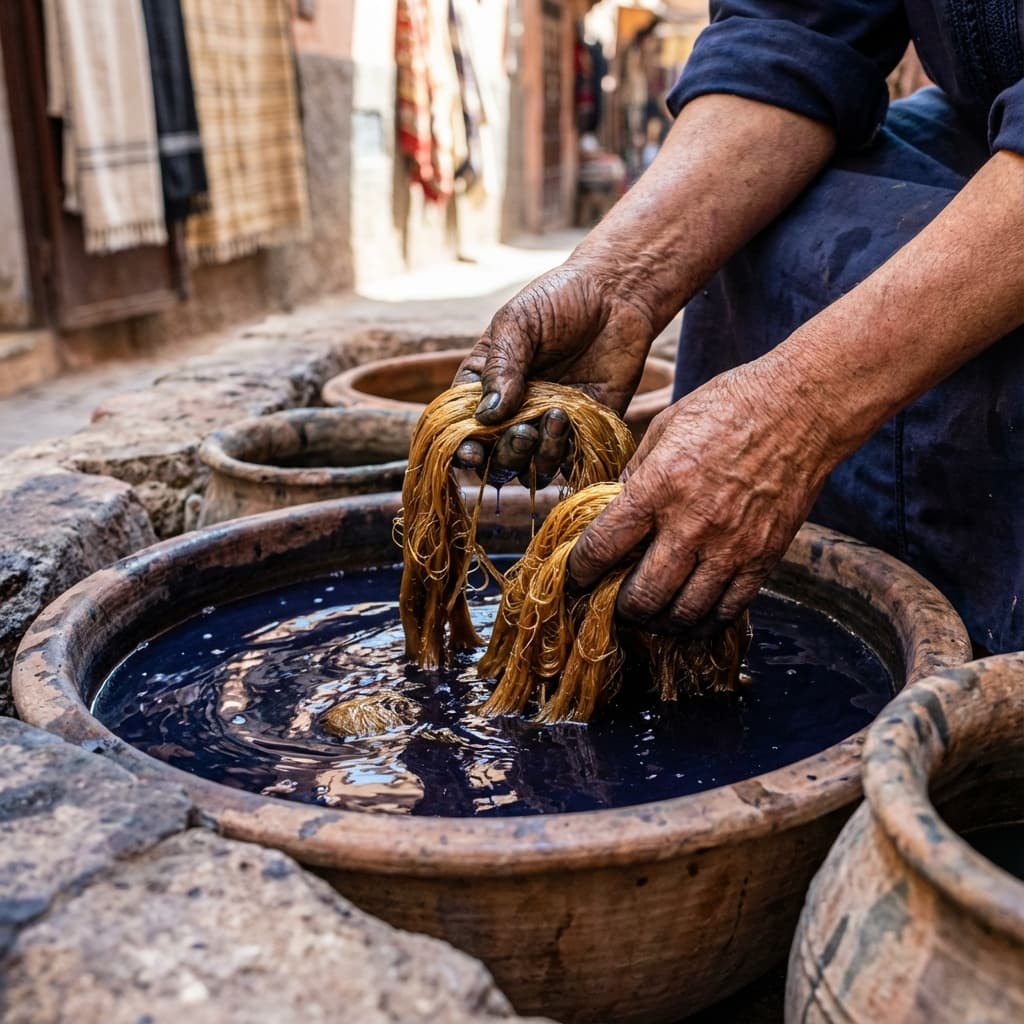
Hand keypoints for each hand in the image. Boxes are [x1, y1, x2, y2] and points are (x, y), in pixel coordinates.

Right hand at [453, 262, 655, 485]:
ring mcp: (548, 423)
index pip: (463, 425)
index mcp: (486, 383)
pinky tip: (572, 419)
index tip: (472, 452)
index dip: (464, 445)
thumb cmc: (559, 299)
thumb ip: (501, 368)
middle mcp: (514, 410)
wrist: (616, 293)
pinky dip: (567, 453)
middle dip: (506, 453)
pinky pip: (569, 460)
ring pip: (531, 466)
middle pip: (496, 456)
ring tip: (556, 416)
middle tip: (523, 431)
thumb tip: (486, 416)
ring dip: (539, 455)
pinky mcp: (585, 429)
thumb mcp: (518, 323)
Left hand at [567, 358, 836, 630]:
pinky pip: (728, 610)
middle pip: (642, 596)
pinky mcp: (764, 558)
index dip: (580, 571)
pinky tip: (691, 615)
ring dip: (660, 621)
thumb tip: (611, 508)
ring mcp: (731, 546)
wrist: (802, 407)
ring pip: (684, 613)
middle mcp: (692, 524)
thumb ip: (635, 474)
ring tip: (651, 614)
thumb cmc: (729, 406)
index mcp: (658, 487)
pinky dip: (704, 622)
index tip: (575, 577)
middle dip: (619, 607)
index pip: (602, 547)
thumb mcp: (665, 427)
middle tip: (613, 603)